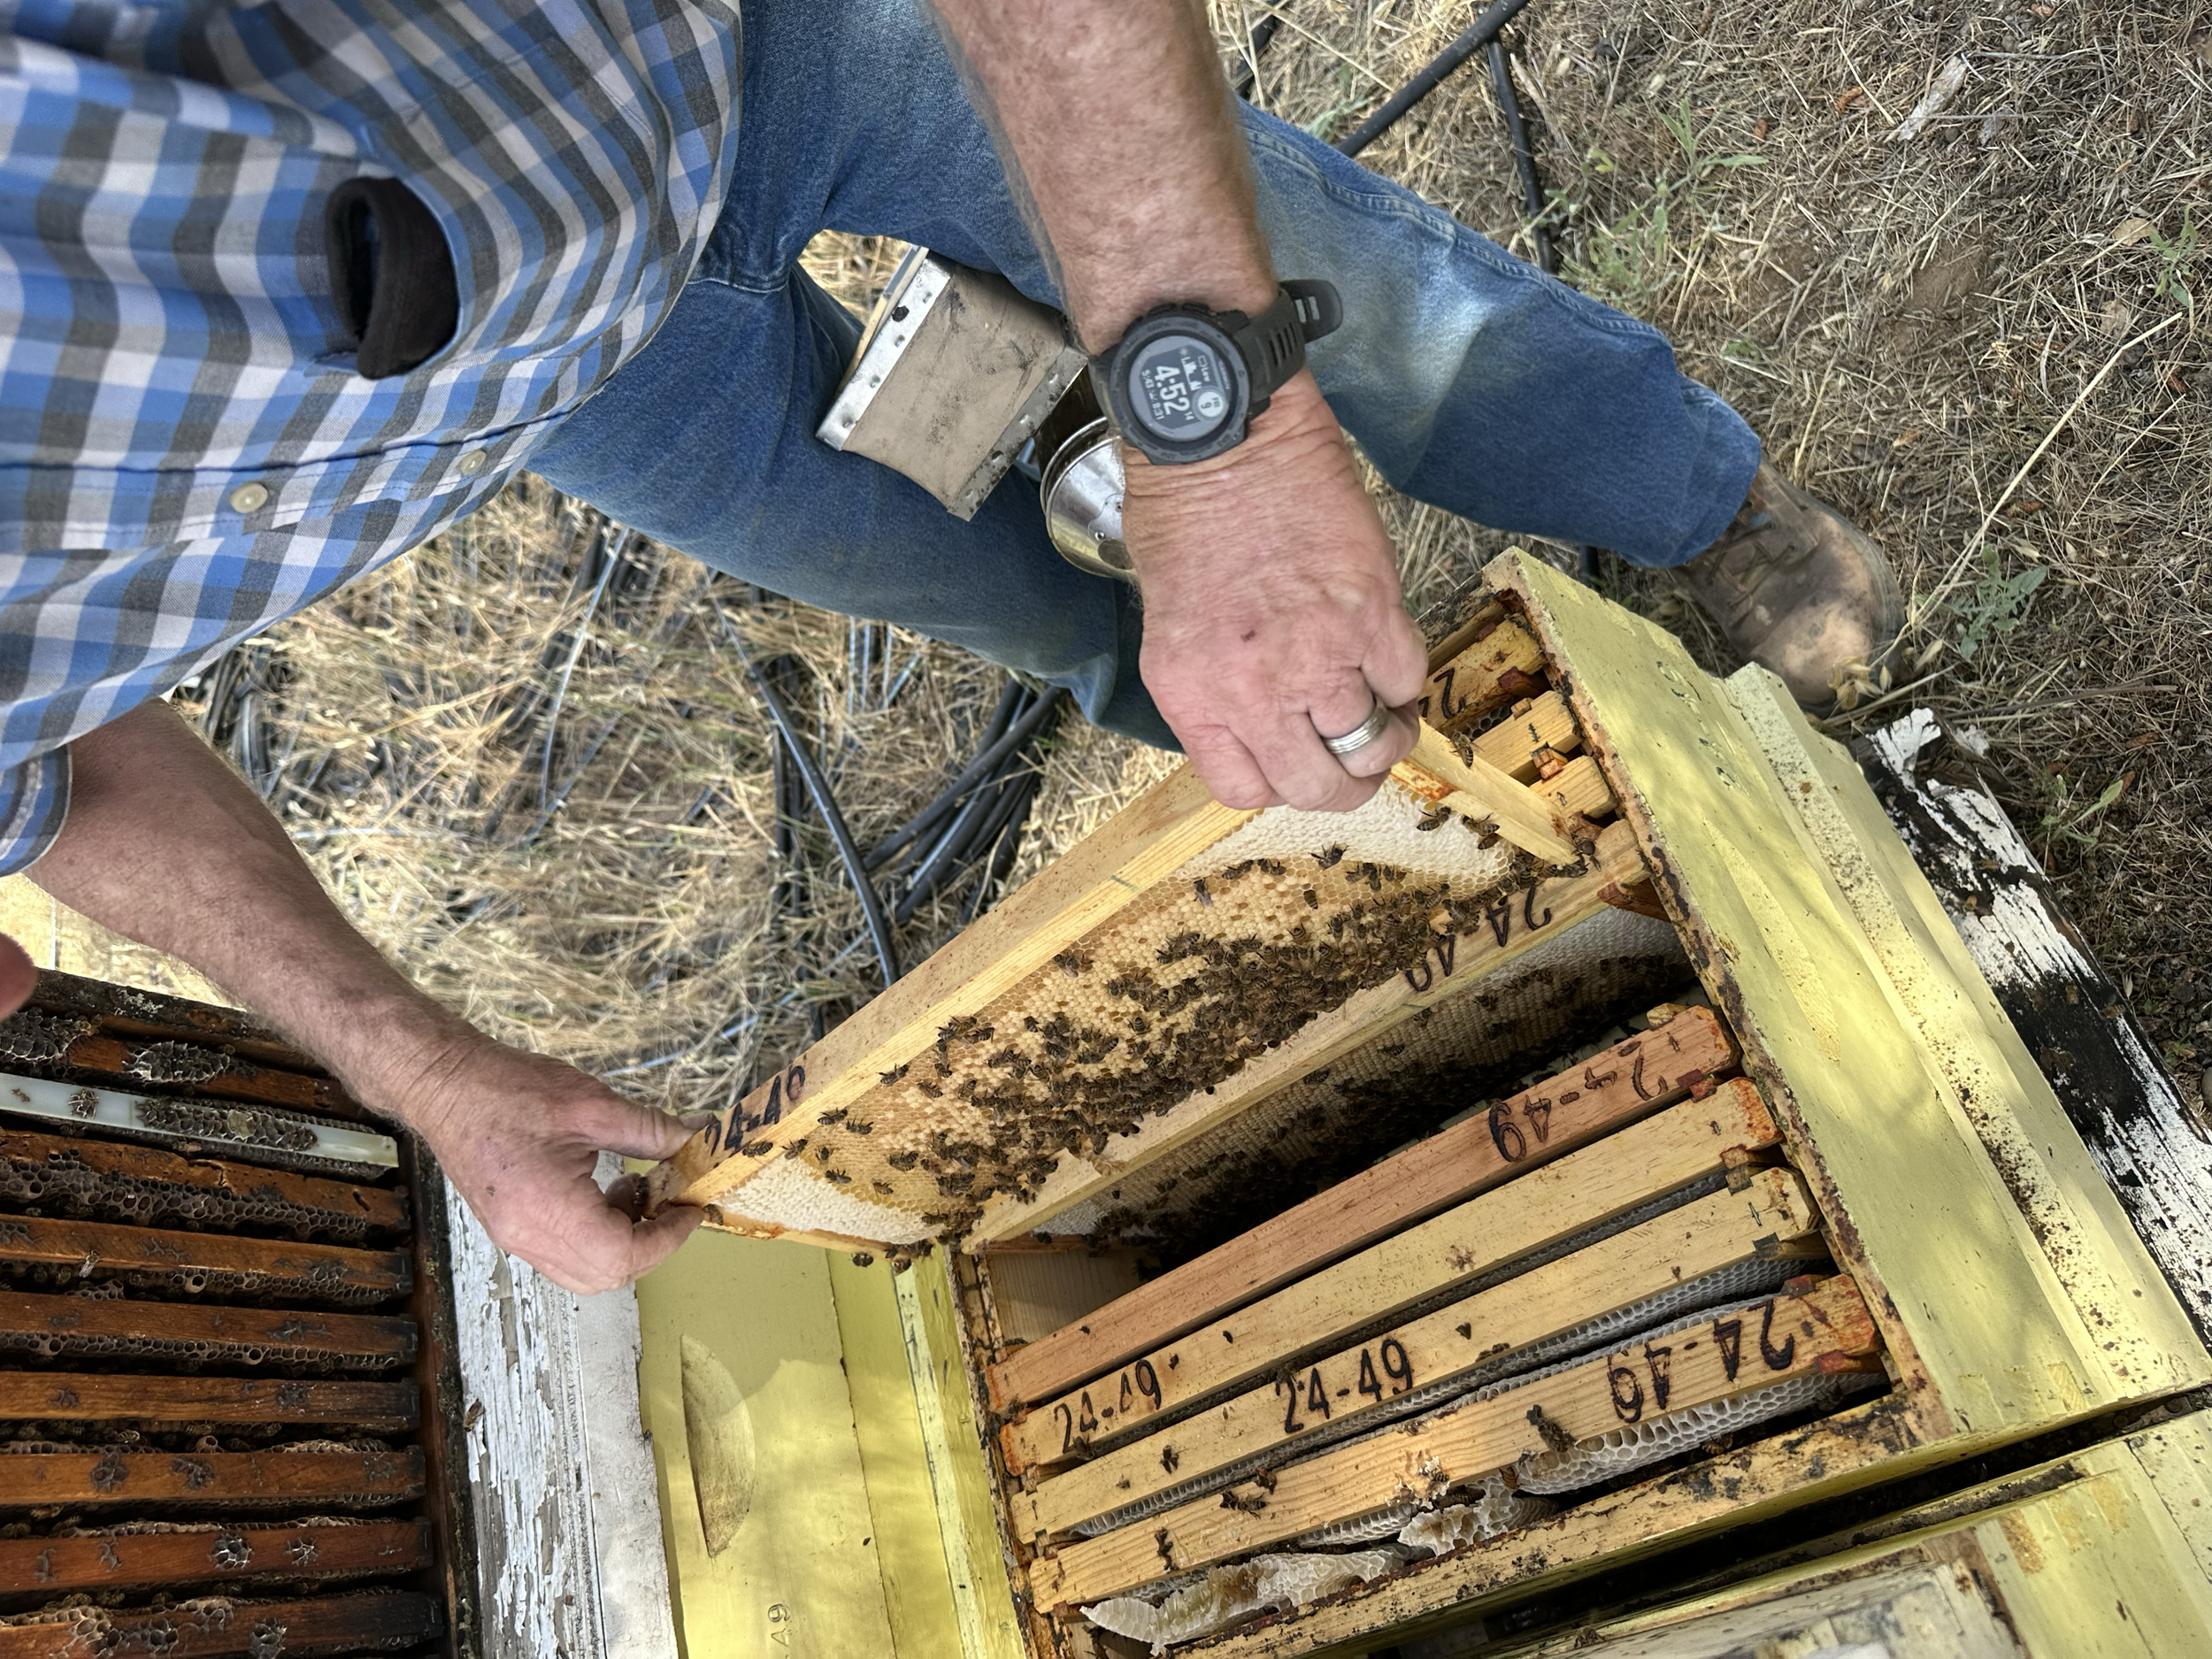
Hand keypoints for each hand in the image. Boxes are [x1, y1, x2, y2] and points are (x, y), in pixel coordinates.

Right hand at [355, 1017, 703, 1294]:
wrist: (443, 1084)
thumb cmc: (507, 1089)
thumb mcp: (593, 1105)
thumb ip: (651, 1130)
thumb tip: (696, 1139)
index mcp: (548, 1210)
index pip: (623, 1257)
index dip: (668, 1239)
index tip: (690, 1210)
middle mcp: (527, 1237)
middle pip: (606, 1275)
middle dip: (650, 1245)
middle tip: (670, 1202)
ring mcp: (513, 1238)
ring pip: (584, 1271)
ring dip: (622, 1243)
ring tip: (635, 1190)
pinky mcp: (508, 1229)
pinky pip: (562, 1254)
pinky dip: (595, 1236)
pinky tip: (604, 1192)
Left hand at [1122, 371, 1428, 810]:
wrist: (1219, 431)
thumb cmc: (1182, 507)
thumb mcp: (1171, 622)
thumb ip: (1213, 686)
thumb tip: (1260, 720)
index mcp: (1191, 695)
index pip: (1243, 790)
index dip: (1278, 783)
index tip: (1293, 760)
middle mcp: (1253, 690)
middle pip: (1316, 785)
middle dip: (1342, 782)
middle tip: (1354, 757)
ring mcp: (1317, 654)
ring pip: (1372, 742)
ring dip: (1384, 735)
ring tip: (1381, 709)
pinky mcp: (1371, 611)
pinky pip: (1407, 678)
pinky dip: (1405, 680)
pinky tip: (1390, 661)